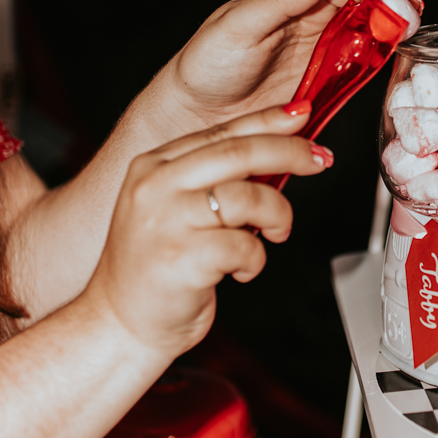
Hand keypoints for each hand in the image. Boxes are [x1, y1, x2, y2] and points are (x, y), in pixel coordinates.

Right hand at [83, 104, 326, 359]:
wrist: (119, 323)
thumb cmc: (155, 268)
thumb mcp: (174, 207)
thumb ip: (213, 178)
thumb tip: (277, 150)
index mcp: (153, 166)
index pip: (221, 131)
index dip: (268, 120)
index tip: (303, 114)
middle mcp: (155, 186)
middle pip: (238, 153)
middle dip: (289, 153)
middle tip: (318, 160)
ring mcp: (165, 222)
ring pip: (249, 198)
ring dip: (277, 216)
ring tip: (274, 232)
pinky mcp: (181, 259)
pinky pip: (245, 246)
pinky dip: (256, 259)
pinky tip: (243, 269)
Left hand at [164, 0, 419, 125]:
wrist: (195, 116)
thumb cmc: (206, 66)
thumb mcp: (238, 25)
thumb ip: (280, 0)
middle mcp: (315, 20)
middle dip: (398, 0)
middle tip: (411, 17)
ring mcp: (325, 52)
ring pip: (374, 31)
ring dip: (396, 29)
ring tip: (408, 35)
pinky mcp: (328, 85)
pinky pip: (365, 68)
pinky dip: (384, 61)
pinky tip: (391, 62)